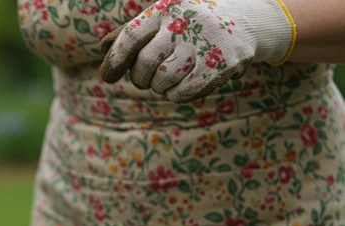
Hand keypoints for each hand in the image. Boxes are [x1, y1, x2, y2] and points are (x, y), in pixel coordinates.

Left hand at [99, 0, 293, 102]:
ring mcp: (207, 42)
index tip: (106, 77)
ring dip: (158, 88)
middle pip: (146, 63)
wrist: (246, 20)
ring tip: (165, 80)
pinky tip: (180, 87)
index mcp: (168, 7)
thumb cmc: (191, 22)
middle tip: (144, 80)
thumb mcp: (163, 19)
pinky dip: (177, 95)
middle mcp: (187, 21)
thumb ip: (132, 33)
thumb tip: (101, 48)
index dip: (115, 59)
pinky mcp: (224, 63)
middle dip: (139, 78)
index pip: (132, 35)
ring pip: (164, 80)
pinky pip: (185, 92)